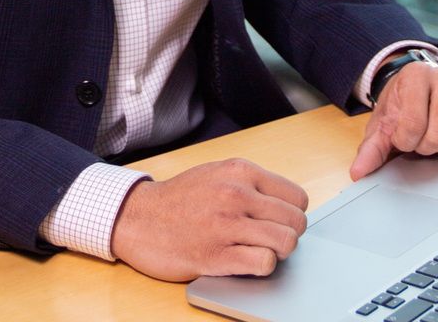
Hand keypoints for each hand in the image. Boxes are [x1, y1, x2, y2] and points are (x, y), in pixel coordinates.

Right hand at [110, 158, 307, 281]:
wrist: (139, 218)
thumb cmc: (180, 198)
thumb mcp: (216, 173)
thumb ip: (250, 183)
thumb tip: (286, 204)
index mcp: (239, 170)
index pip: (297, 197)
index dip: (291, 213)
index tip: (277, 220)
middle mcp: (236, 193)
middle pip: (296, 221)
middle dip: (287, 234)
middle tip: (268, 238)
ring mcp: (226, 224)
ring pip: (286, 242)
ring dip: (277, 252)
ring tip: (259, 249)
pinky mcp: (217, 255)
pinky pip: (264, 263)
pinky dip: (262, 266)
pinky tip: (246, 260)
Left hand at [350, 62, 437, 180]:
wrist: (419, 88)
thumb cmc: (401, 105)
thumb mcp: (382, 123)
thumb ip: (371, 148)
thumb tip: (358, 172)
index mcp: (416, 75)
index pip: (413, 124)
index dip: (405, 141)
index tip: (402, 135)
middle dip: (424, 146)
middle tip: (420, 135)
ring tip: (436, 132)